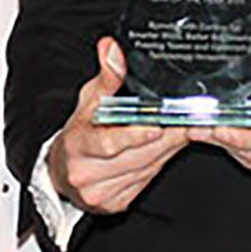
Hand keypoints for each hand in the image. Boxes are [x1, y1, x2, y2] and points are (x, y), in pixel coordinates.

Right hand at [47, 38, 188, 213]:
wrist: (61, 172)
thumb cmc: (78, 134)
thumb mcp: (87, 102)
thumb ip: (105, 77)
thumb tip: (111, 48)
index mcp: (77, 147)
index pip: (107, 143)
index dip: (134, 136)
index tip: (157, 126)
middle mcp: (87, 173)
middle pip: (137, 156)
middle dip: (166, 137)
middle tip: (188, 121)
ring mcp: (102, 193)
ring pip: (147, 169)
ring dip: (168, 149)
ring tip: (183, 130)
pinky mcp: (116, 203)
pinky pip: (146, 181)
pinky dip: (160, 163)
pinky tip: (166, 148)